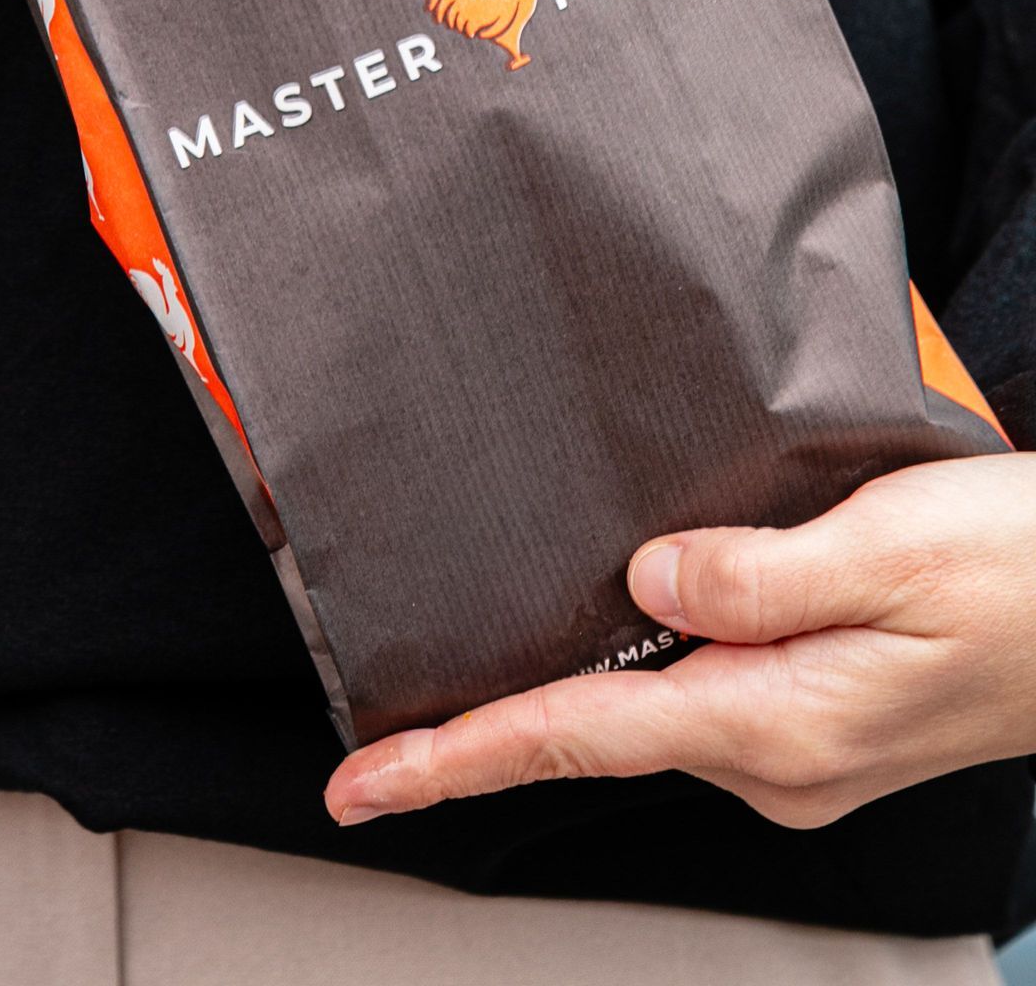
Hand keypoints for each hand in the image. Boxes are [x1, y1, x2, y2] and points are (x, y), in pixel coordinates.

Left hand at [326, 453, 1035, 831]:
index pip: (577, 739)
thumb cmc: (1024, 569)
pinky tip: (615, 636)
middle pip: (594, 736)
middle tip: (375, 743)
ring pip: (649, 714)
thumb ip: (757, 571)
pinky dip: (636, 677)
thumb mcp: (886, 546)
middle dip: (485, 737)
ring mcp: (805, 752)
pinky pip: (702, 700)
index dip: (458, 757)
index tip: (362, 787)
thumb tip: (646, 582)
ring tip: (467, 684)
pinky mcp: (827, 725)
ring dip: (561, 700)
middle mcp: (779, 758)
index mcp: (778, 721)